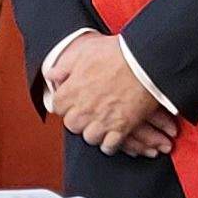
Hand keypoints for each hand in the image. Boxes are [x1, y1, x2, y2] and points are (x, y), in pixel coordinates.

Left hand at [44, 34, 177, 156]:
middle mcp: (84, 109)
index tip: (73, 101)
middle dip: (78, 120)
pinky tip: (113, 136)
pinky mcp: (121, 128)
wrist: (145, 61)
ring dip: (94, 132)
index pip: (57, 107)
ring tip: (101, 124)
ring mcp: (102, 120)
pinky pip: (109, 146)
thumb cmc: (117, 53)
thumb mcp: (85, 51)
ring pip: (89, 137)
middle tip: (88, 112)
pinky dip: (110, 144)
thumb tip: (52, 75)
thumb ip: (65, 65)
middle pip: (72, 125)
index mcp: (73, 90)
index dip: (65, 103)